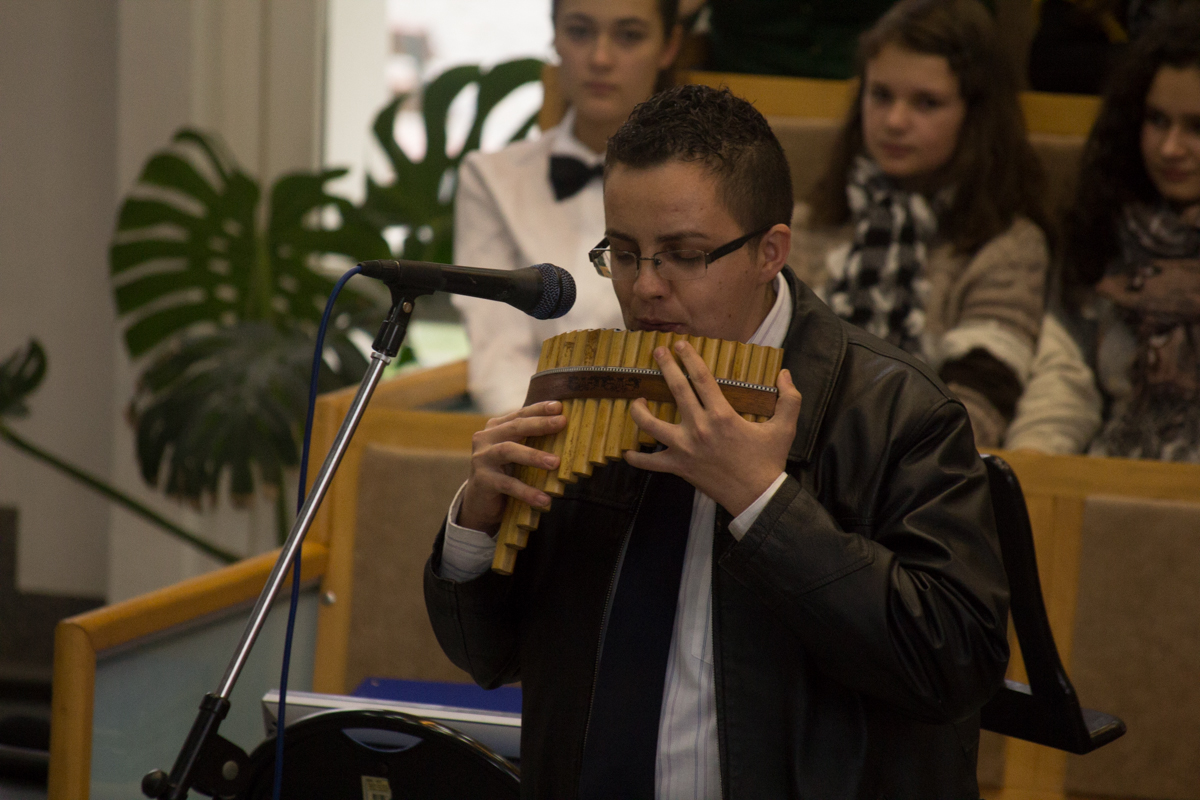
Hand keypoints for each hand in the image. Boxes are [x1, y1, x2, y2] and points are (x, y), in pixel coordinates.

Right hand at [458, 401, 566, 534]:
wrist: (480, 501)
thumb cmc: (505, 473)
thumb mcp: (517, 453)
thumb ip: (532, 440)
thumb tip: (566, 429)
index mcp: (496, 428)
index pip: (520, 414)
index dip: (539, 409)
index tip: (559, 406)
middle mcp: (485, 439)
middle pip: (515, 427)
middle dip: (539, 424)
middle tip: (562, 422)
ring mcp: (481, 459)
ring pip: (508, 451)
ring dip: (533, 456)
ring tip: (555, 463)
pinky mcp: (482, 481)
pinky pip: (508, 484)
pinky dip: (527, 492)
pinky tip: (544, 499)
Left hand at [625, 341, 801, 515]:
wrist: (757, 496)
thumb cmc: (769, 461)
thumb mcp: (785, 428)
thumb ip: (789, 398)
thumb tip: (785, 373)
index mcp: (722, 415)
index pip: (700, 377)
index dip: (689, 357)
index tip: (679, 344)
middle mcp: (699, 428)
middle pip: (676, 390)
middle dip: (665, 367)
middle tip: (657, 352)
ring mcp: (685, 448)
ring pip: (651, 425)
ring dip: (639, 410)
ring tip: (637, 399)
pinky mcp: (678, 467)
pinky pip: (650, 463)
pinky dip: (636, 458)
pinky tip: (628, 450)